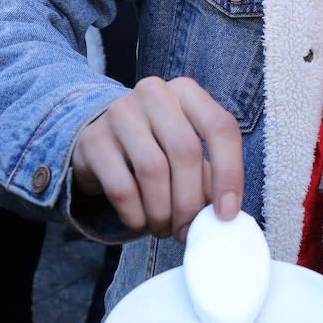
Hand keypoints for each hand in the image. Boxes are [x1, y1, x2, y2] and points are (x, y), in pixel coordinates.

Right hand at [73, 76, 242, 239]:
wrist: (102, 141)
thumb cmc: (156, 147)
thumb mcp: (187, 150)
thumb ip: (209, 175)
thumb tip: (224, 212)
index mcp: (187, 91)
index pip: (220, 127)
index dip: (229, 173)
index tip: (227, 213)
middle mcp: (155, 93)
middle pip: (185, 152)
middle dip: (190, 202)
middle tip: (188, 230)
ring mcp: (120, 112)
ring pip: (153, 170)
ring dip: (163, 212)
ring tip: (165, 228)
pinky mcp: (93, 139)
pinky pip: (121, 187)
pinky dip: (136, 214)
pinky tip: (141, 221)